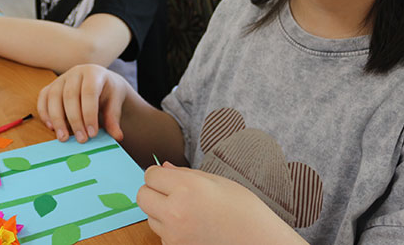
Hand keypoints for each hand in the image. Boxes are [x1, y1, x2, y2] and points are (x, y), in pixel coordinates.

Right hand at [37, 64, 133, 143]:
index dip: (90, 114)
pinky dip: (45, 114)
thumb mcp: (115, 102)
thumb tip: (117, 136)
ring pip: (53, 97)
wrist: (101, 82)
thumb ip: (114, 118)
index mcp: (93, 73)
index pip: (89, 92)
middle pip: (70, 96)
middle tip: (81, 139)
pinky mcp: (51, 86)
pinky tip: (52, 128)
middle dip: (75, 120)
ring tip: (64, 138)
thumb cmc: (108, 92)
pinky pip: (43, 98)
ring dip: (57, 120)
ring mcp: (61, 78)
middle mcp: (75, 72)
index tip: (92, 134)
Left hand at [138, 162, 305, 244]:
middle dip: (153, 190)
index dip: (158, 173)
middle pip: (142, 196)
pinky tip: (191, 226)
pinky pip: (161, 234)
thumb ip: (186, 174)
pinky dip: (169, 229)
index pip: (150, 174)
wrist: (261, 242)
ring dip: (160, 211)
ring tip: (187, 211)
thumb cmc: (245, 211)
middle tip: (171, 191)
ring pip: (149, 216)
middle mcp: (176, 212)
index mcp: (187, 188)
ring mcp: (175, 235)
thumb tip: (162, 167)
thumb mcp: (218, 182)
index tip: (167, 176)